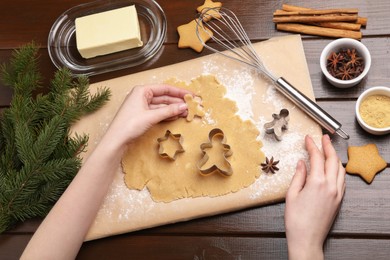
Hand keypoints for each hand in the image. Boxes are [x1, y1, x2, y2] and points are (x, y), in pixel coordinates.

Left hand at [105, 84, 189, 146]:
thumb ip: (169, 110)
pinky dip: (167, 114)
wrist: (116, 140)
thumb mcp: (152, 116)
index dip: (179, 92)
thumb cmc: (130, 125)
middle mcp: (141, 96)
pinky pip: (157, 112)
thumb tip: (184, 106)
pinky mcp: (142, 115)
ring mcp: (141, 106)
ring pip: (161, 105)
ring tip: (186, 112)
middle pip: (164, 97)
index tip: (191, 95)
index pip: (165, 88)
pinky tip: (176, 116)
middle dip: (177, 102)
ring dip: (173, 109)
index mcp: (142, 90)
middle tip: (191, 106)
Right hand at [285, 135, 345, 259]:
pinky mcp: (339, 200)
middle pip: (333, 160)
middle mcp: (331, 186)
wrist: (306, 239)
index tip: (308, 138)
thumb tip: (302, 163)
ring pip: (341, 169)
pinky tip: (333, 168)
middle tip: (323, 137)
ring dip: (335, 157)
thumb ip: (299, 176)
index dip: (312, 145)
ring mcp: (337, 193)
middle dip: (328, 146)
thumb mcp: (291, 194)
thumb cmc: (296, 220)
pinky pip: (342, 180)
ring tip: (328, 150)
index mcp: (317, 182)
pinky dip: (338, 170)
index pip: (317, 157)